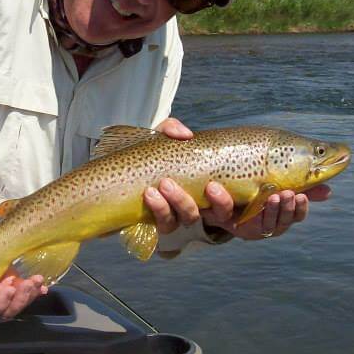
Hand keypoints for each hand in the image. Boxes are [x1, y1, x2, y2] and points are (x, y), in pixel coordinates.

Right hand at [0, 273, 47, 320]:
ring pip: (17, 304)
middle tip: (27, 284)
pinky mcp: (16, 288)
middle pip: (5, 311)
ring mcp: (4, 295)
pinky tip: (42, 285)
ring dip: (29, 295)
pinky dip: (36, 292)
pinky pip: (27, 295)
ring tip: (36, 280)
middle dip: (19, 299)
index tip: (8, 289)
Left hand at [144, 118, 233, 233]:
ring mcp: (178, 216)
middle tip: (211, 187)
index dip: (242, 197)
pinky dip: (159, 208)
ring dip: (181, 201)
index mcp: (206, 186)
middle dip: (220, 202)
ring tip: (165, 184)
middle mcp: (197, 204)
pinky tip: (150, 194)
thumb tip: (186, 135)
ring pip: (189, 217)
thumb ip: (171, 129)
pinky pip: (165, 222)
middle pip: (220, 213)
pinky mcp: (157, 224)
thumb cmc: (140, 157)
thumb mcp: (156, 139)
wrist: (111, 177)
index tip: (240, 185)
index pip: (233, 195)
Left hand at [211, 185, 331, 239]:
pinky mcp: (225, 220)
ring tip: (269, 196)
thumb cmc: (259, 194)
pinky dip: (222, 201)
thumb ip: (303, 189)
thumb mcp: (281, 188)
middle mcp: (266, 224)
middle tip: (285, 194)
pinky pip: (223, 213)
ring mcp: (246, 224)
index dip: (299, 209)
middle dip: (283, 209)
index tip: (300, 197)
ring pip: (258, 223)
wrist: (226, 199)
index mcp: (280, 216)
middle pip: (280, 222)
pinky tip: (220, 187)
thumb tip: (329, 192)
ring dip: (265, 210)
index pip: (295, 216)